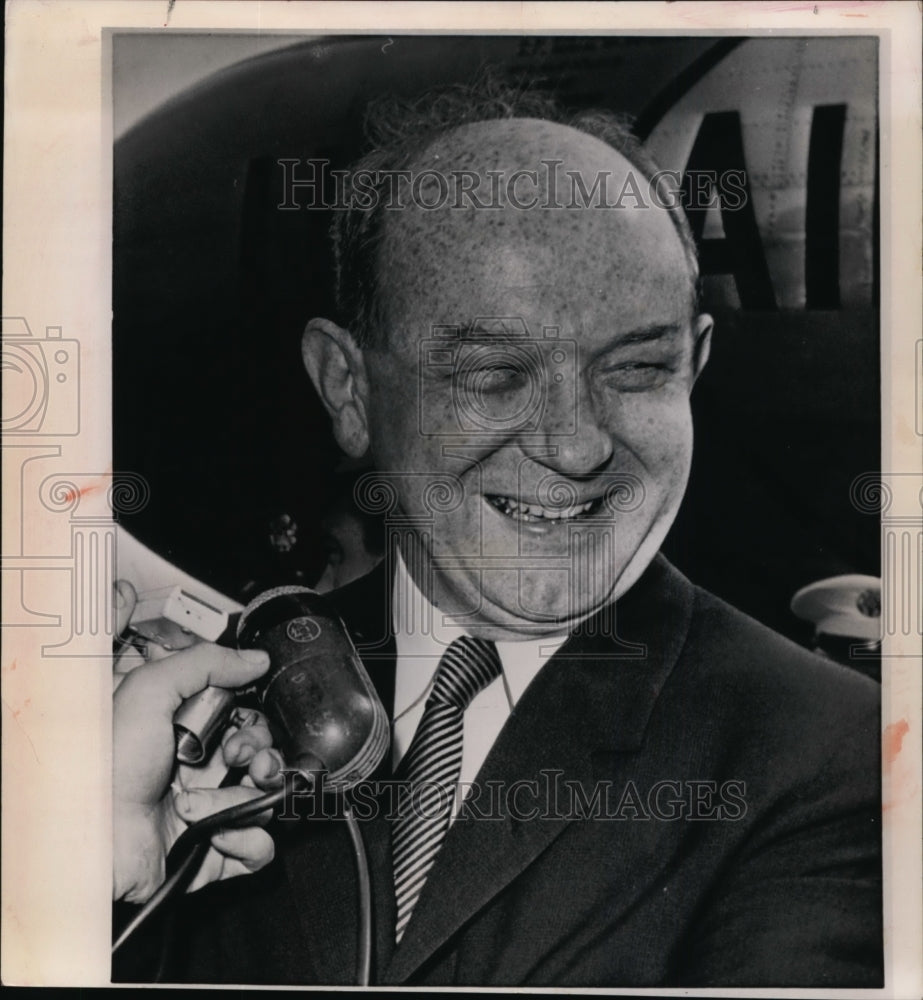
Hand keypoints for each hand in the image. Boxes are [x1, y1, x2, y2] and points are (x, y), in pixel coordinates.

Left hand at [112, 580, 280, 903]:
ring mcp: (208, 804)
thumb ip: (205, 664)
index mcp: (183, 726)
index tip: (244, 709)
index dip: (250, 708)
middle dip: (258, 749)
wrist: (94, 846)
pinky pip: (258, 841)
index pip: (239, 707)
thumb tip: (255, 658)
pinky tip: (217, 835)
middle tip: (237, 756)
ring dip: (249, 795)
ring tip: (221, 801)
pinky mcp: (215, 845)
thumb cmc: (105, 769)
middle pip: (259, 746)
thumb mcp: (148, 692)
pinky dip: (247, 839)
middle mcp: (197, 761)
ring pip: (263, 792)